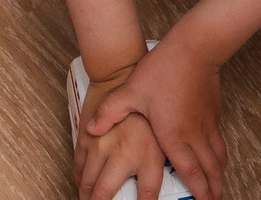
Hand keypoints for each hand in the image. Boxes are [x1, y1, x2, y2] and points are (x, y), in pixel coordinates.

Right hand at [75, 74, 167, 199]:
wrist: (122, 73)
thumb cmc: (147, 101)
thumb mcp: (165, 130)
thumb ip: (168, 157)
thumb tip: (181, 176)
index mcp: (147, 153)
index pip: (146, 195)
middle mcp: (121, 153)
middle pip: (104, 193)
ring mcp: (100, 146)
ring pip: (87, 182)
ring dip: (87, 196)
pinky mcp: (86, 139)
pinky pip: (79, 167)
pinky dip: (79, 179)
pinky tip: (83, 186)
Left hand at [85, 37, 224, 199]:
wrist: (194, 48)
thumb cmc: (163, 69)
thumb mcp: (130, 91)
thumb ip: (110, 112)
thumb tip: (90, 130)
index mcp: (173, 135)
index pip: (188, 172)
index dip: (196, 191)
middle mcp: (194, 134)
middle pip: (208, 171)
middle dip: (211, 191)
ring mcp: (206, 124)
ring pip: (217, 158)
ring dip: (218, 176)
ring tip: (217, 189)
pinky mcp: (214, 113)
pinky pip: (219, 142)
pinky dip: (220, 156)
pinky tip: (216, 157)